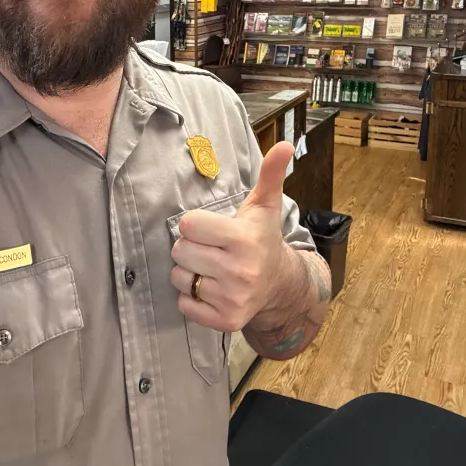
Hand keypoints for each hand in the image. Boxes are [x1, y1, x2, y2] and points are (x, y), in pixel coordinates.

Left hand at [170, 141, 295, 331]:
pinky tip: (211, 288)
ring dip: (188, 272)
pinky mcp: (225, 321)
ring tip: (210, 268)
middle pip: (180, 250)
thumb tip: (286, 144)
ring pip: (178, 277)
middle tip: (210, 248)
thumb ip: (270, 174)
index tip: (212, 228)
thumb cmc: (262, 238)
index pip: (188, 225)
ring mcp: (232, 299)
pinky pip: (183, 304)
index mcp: (244, 239)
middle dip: (190, 247)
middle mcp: (239, 271)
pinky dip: (191, 297)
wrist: (280, 284)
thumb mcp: (265, 206)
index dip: (195, 224)